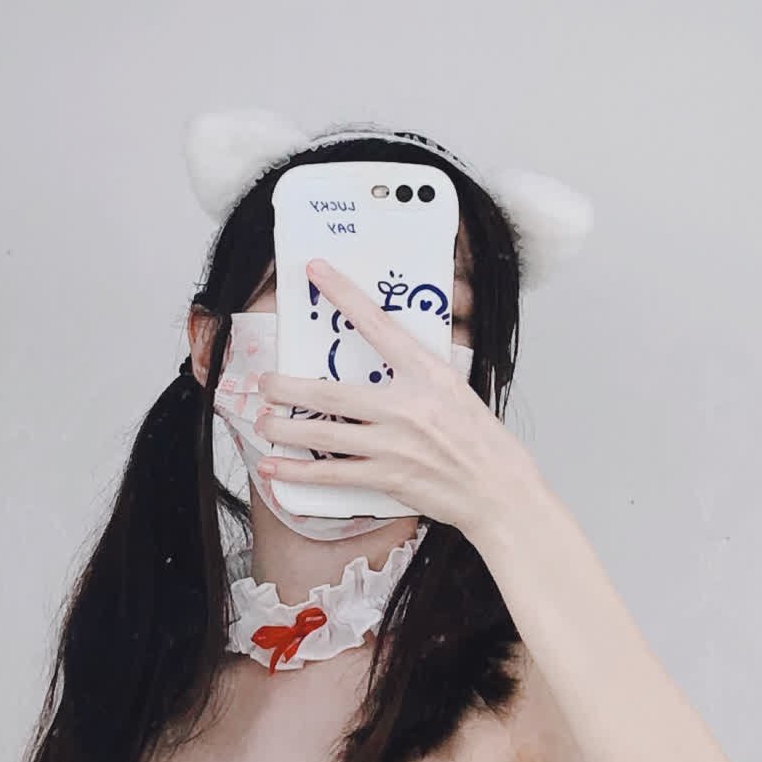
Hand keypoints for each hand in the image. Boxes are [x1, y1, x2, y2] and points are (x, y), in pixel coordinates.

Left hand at [213, 254, 537, 536]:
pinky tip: (271, 467)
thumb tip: (386, 359)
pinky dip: (296, 472)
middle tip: (264, 382)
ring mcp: (394, 445)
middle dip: (286, 387)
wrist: (500, 491)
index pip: (377, 325)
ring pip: (322, 434)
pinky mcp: (388, 477)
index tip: (315, 270)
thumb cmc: (483, 443)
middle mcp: (406, 406)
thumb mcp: (456, 390)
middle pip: (328, 392)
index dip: (343, 294)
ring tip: (262, 421)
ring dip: (282, 428)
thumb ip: (419, 374)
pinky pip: (331, 474)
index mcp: (428, 374)